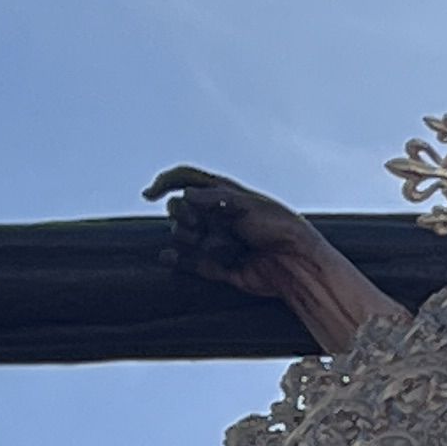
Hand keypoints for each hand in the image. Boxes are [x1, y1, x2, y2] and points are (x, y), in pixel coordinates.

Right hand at [146, 165, 331, 301]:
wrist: (295, 263)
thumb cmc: (280, 227)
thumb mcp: (249, 205)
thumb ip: (216, 198)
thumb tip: (185, 196)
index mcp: (223, 194)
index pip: (185, 179)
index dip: (165, 182)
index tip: (151, 194)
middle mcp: (215, 215)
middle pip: (179, 209)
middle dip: (183, 214)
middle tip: (199, 221)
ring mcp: (213, 240)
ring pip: (182, 236)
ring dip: (193, 239)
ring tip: (221, 246)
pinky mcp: (215, 265)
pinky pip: (189, 262)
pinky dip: (177, 260)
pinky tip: (168, 257)